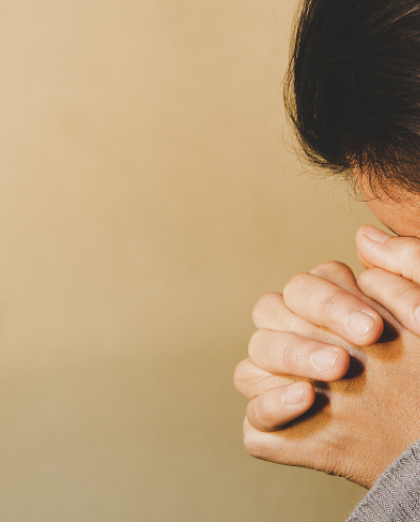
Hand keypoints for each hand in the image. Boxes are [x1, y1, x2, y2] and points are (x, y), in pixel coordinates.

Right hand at [234, 227, 419, 487]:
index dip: (332, 302)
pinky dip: (271, 407)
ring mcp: (282, 386)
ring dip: (290, 360)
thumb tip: (364, 236)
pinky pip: (254, 422)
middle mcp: (297, 341)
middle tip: (348, 358)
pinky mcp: (278, 434)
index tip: (374, 328)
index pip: (305, 286)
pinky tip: (307, 399)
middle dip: (307, 332)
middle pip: (268, 314)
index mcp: (325, 310)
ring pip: (251, 363)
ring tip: (334, 372)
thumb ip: (407, 264)